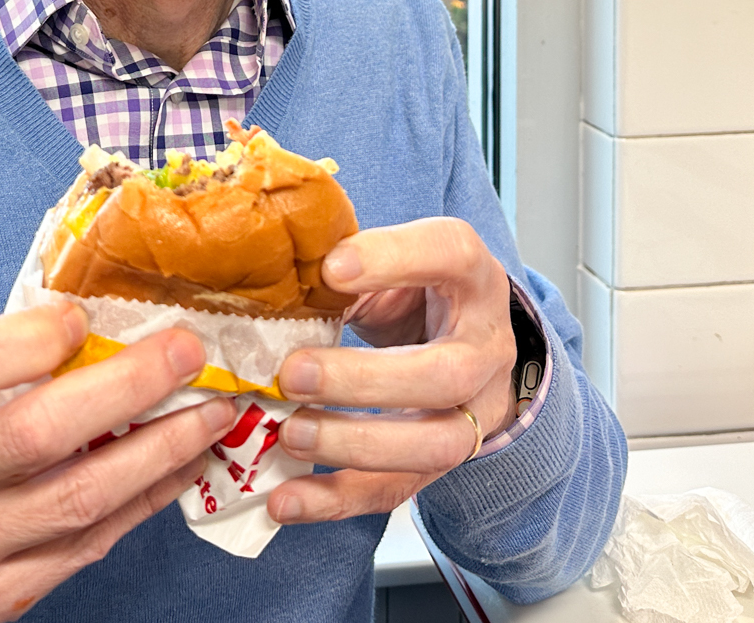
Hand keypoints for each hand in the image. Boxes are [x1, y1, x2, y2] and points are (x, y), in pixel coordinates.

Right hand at [0, 304, 237, 622]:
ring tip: (211, 414)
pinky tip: (181, 464)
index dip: (27, 341)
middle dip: (129, 388)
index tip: (83, 319)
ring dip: (161, 450)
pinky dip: (145, 500)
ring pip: (78, 499)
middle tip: (188, 354)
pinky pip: (89, 546)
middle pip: (34, 435)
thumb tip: (102, 319)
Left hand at [270, 216, 518, 523]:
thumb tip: (269, 272)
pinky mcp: (438, 461)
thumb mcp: (387, 263)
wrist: (459, 338)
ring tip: (290, 434)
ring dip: (354, 444)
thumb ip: (342, 268)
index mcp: (471, 277)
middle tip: (293, 373)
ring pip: (433, 444)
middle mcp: (484, 348)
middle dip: (366, 381)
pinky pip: (397, 490)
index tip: (331, 268)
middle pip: (446, 374)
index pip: (452, 254)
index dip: (395, 259)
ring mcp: (472, 412)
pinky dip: (336, 499)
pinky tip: (285, 499)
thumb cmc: (414, 291)